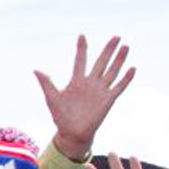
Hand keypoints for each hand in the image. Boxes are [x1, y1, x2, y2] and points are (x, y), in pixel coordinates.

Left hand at [34, 35, 133, 160]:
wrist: (71, 133)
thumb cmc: (61, 116)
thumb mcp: (52, 98)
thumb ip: (46, 83)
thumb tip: (36, 69)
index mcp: (76, 81)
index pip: (80, 61)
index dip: (81, 49)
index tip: (82, 35)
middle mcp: (90, 83)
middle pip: (101, 62)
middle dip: (108, 50)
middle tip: (116, 37)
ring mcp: (100, 91)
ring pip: (112, 71)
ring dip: (119, 59)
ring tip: (125, 46)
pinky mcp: (108, 100)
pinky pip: (119, 87)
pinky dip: (126, 78)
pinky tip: (132, 68)